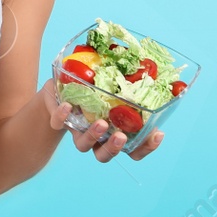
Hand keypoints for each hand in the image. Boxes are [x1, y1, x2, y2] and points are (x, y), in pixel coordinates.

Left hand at [39, 78, 163, 162]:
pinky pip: (58, 123)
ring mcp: (76, 130)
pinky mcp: (58, 119)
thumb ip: (128, 78)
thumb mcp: (112, 83)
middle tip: (121, 136)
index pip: (133, 149)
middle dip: (114, 148)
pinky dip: (62, 116)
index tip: (158, 134)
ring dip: (93, 136)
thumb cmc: (94, 86)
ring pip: (83, 146)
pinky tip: (67, 105)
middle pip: (105, 155)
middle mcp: (95, 137)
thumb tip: (147, 61)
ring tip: (101, 123)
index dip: (146, 147)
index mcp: (114, 131)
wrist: (61, 86)